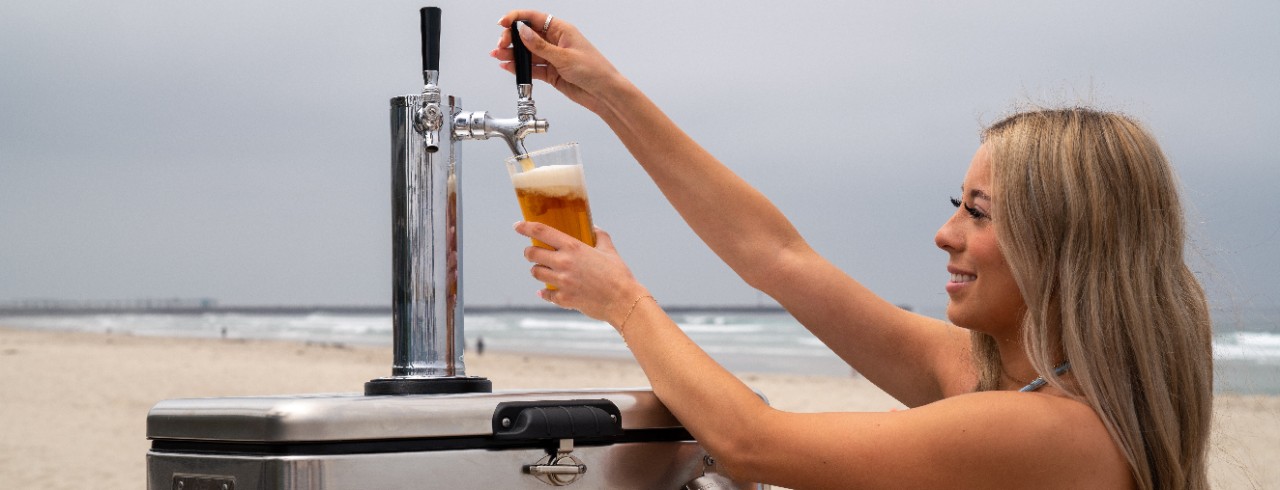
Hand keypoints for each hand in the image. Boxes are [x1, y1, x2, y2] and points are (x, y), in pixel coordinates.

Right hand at [492, 11, 626, 115]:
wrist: (604, 93)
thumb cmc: (594, 71)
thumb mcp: (564, 57)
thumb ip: (540, 46)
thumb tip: (522, 32)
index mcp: (562, 30)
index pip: (535, 18)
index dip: (517, 18)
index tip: (503, 23)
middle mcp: (555, 42)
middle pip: (527, 35)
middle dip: (512, 39)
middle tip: (501, 46)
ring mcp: (552, 57)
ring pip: (527, 53)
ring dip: (512, 55)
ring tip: (499, 56)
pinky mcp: (551, 72)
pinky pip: (531, 68)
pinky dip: (520, 68)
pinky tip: (509, 67)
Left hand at [514, 221, 648, 325]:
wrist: (623, 301)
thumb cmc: (618, 275)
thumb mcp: (609, 250)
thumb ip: (600, 236)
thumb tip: (594, 228)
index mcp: (573, 248)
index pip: (542, 232)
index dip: (525, 227)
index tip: (517, 226)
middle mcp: (563, 263)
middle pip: (532, 253)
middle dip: (529, 252)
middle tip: (532, 252)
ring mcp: (562, 282)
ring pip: (535, 273)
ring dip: (536, 270)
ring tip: (543, 270)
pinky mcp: (563, 299)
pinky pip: (546, 294)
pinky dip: (544, 292)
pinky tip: (545, 291)